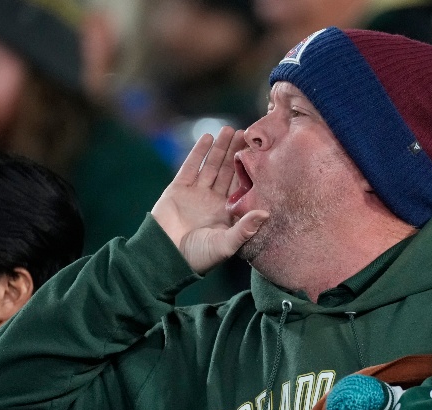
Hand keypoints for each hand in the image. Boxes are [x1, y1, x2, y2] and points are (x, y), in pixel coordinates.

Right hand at [151, 126, 267, 273]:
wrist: (165, 256)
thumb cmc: (198, 256)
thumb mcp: (225, 244)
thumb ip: (245, 229)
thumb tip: (267, 213)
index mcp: (227, 213)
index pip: (241, 186)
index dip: (249, 170)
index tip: (260, 153)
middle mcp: (213, 200)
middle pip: (227, 171)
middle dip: (236, 153)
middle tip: (248, 133)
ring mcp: (196, 193)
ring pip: (211, 165)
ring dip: (221, 148)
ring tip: (230, 130)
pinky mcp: (178, 188)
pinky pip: (190, 166)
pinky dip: (199, 152)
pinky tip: (208, 138)